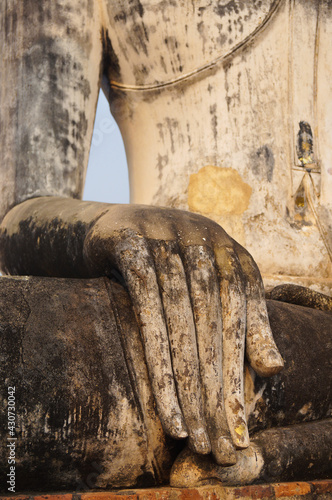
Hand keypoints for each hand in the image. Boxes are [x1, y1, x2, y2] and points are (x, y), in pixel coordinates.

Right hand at [83, 204, 283, 463]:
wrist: (112, 227)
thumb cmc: (165, 267)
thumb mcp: (205, 290)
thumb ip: (241, 322)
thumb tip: (276, 369)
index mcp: (231, 252)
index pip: (245, 315)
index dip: (244, 370)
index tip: (240, 424)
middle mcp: (205, 239)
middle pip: (216, 322)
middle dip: (217, 386)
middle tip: (217, 443)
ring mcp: (167, 237)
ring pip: (183, 319)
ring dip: (188, 381)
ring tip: (192, 435)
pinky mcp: (131, 243)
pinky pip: (147, 306)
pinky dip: (157, 357)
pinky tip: (164, 400)